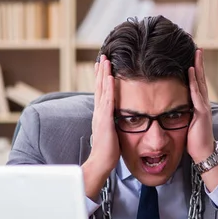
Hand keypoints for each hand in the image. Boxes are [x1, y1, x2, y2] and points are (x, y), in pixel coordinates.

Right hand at [82, 55, 119, 199]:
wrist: (102, 162)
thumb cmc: (108, 151)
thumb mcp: (112, 132)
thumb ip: (114, 123)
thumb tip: (119, 119)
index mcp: (101, 115)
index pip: (101, 93)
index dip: (101, 79)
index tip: (102, 67)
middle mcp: (99, 112)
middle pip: (99, 87)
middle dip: (101, 71)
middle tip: (102, 57)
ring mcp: (101, 115)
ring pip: (102, 90)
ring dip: (104, 74)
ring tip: (105, 60)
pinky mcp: (105, 119)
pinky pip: (108, 100)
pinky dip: (109, 87)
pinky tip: (110, 77)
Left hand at [187, 49, 215, 163]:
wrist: (204, 153)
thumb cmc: (194, 141)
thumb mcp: (187, 123)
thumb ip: (182, 113)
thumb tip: (172, 108)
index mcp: (199, 105)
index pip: (198, 84)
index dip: (195, 70)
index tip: (192, 57)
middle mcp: (203, 103)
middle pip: (202, 79)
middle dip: (199, 63)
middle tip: (197, 48)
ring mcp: (204, 107)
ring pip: (201, 83)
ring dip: (198, 67)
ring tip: (196, 53)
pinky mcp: (201, 113)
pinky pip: (196, 94)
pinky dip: (194, 81)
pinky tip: (191, 71)